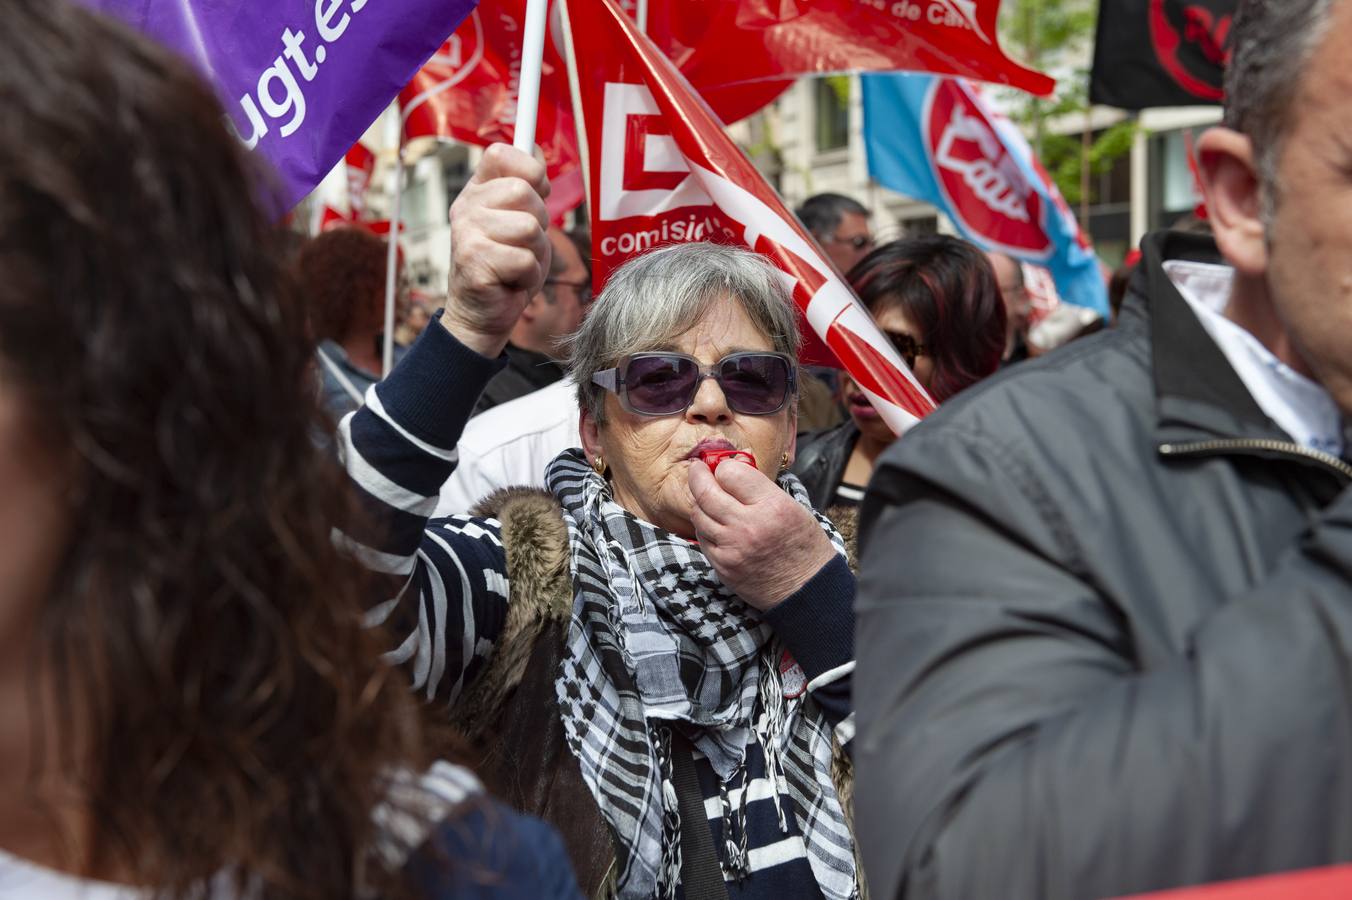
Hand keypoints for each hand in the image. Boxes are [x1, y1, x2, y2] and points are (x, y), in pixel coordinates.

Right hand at [441, 143, 550, 357]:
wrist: (481, 315)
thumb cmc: (506, 267)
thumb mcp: (521, 220)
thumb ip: (528, 188)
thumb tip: (538, 151)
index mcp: (477, 191)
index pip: (501, 153)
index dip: (530, 169)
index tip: (537, 192)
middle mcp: (466, 207)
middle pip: (523, 192)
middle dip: (539, 221)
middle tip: (524, 243)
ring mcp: (466, 233)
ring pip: (529, 227)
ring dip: (536, 252)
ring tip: (518, 264)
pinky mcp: (474, 261)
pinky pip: (525, 260)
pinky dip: (529, 275)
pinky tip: (512, 281)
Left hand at [688, 458, 837, 611]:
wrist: (807, 591)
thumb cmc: (804, 547)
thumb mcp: (793, 508)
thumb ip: (761, 489)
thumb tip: (732, 470)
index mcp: (772, 506)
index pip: (730, 472)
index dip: (725, 467)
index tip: (725, 468)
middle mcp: (748, 525)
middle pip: (706, 492)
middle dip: (698, 475)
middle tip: (698, 469)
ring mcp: (732, 547)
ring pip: (698, 514)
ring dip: (700, 501)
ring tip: (706, 497)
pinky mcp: (722, 566)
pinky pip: (702, 537)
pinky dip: (704, 525)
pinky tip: (712, 522)